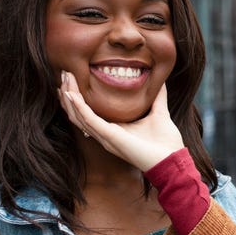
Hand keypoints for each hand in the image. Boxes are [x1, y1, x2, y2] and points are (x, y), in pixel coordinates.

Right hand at [57, 71, 184, 170]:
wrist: (172, 159)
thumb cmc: (165, 142)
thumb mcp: (159, 112)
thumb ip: (158, 96)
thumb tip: (161, 79)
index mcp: (114, 129)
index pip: (88, 112)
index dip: (78, 97)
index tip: (73, 78)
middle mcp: (105, 134)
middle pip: (78, 113)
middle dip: (69, 93)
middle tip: (63, 74)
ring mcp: (106, 137)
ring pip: (78, 116)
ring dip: (69, 97)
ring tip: (64, 80)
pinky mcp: (110, 137)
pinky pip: (89, 120)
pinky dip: (79, 107)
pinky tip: (72, 95)